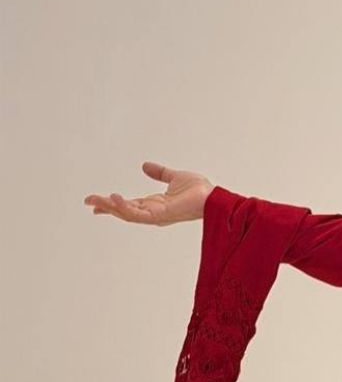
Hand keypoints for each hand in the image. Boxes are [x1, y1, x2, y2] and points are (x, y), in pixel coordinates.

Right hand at [84, 161, 213, 226]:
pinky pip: (138, 214)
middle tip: (88, 200)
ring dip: (110, 207)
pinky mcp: (160, 215)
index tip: (94, 202)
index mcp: (154, 204)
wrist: (213, 197)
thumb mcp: (175, 177)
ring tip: (95, 199)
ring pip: (127, 214)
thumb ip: (159, 173)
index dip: (112, 203)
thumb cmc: (200, 190)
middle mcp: (153, 212)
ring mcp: (156, 216)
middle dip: (105, 206)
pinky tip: (114, 198)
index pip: (129, 205)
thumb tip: (144, 165)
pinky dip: (124, 207)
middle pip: (124, 211)